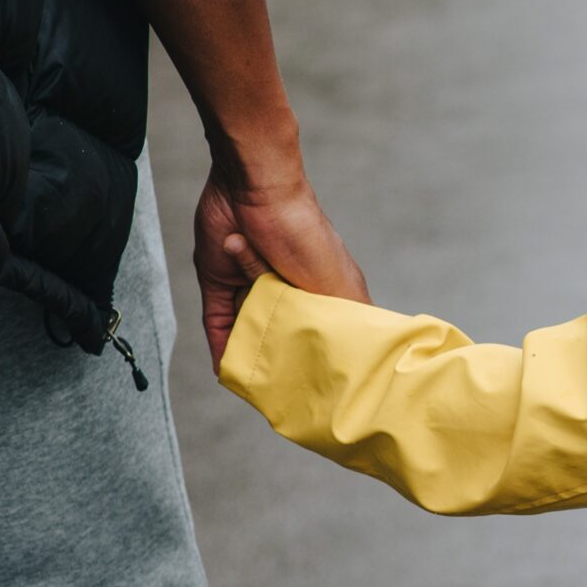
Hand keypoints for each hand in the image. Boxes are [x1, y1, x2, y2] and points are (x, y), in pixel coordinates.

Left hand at [193, 168, 367, 371]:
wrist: (257, 193)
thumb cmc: (307, 237)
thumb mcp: (339, 284)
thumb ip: (350, 317)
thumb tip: (369, 358)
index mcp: (318, 290)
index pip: (321, 330)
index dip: (322, 355)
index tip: (325, 386)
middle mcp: (285, 289)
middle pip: (282, 334)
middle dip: (284, 360)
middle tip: (286, 393)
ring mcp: (251, 285)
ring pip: (249, 330)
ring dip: (250, 352)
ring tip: (258, 385)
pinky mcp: (220, 282)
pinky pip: (217, 321)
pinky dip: (220, 344)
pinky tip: (225, 369)